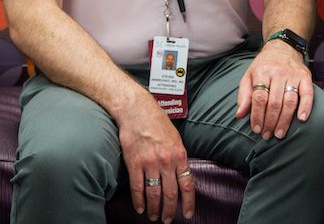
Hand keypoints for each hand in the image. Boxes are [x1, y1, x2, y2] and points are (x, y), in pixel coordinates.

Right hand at [114, 87, 195, 221]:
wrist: (137, 110)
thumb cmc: (156, 122)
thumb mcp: (175, 138)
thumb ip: (178, 157)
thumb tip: (181, 175)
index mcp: (179, 155)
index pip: (187, 184)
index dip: (188, 202)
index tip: (188, 214)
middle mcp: (166, 161)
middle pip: (170, 193)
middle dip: (169, 210)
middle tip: (167, 220)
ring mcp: (150, 163)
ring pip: (154, 193)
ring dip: (154, 209)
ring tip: (154, 216)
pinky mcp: (134, 163)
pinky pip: (137, 188)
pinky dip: (138, 201)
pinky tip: (140, 208)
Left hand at [235, 39, 314, 139]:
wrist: (283, 47)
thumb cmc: (264, 65)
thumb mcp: (249, 75)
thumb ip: (244, 95)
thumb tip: (240, 115)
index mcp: (262, 72)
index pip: (259, 98)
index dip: (257, 116)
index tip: (256, 129)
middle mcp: (278, 72)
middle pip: (274, 102)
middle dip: (270, 122)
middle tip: (268, 135)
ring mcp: (293, 75)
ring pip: (290, 101)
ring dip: (285, 120)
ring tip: (280, 133)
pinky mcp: (305, 76)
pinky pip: (308, 93)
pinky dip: (306, 107)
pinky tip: (301, 119)